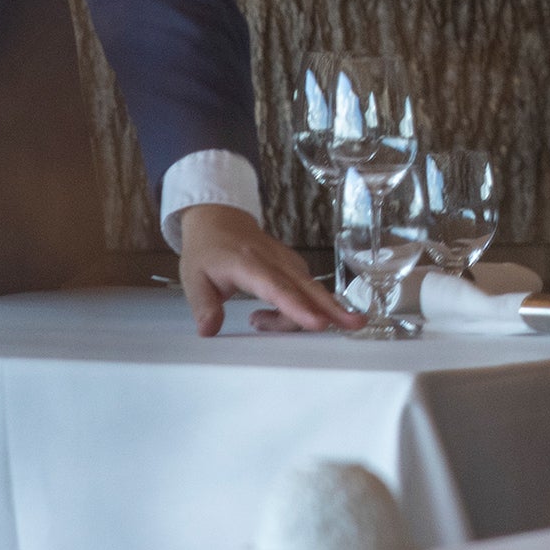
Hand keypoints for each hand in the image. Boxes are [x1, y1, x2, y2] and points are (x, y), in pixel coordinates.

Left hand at [177, 202, 345, 335]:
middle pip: (306, 287)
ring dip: (316, 312)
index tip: (317, 323)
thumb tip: (209, 331)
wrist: (218, 218)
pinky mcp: (293, 266)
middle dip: (333, 307)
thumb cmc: (207, 250)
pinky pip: (306, 289)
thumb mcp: (193, 277)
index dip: (296, 308)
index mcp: (247, 263)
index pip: (276, 288)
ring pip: (309, 290)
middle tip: (357, 324)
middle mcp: (273, 261)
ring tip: (313, 328)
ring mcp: (287, 262)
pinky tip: (302, 318)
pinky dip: (309, 306)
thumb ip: (204, 305)